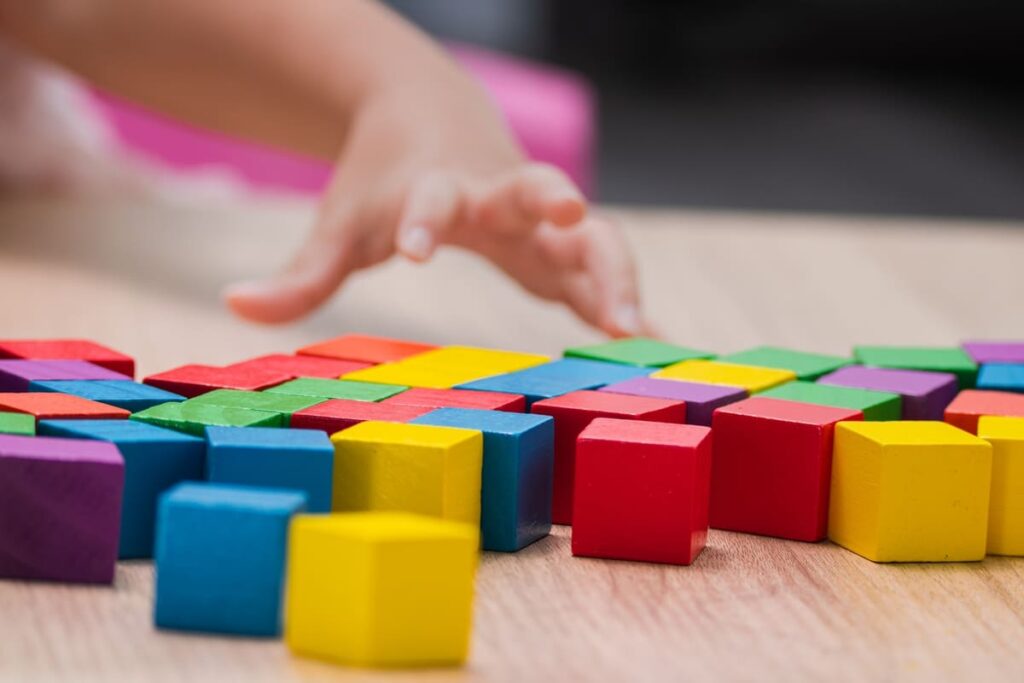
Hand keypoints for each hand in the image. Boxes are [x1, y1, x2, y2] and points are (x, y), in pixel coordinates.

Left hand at [224, 81, 649, 336]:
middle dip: (556, 207)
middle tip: (568, 224)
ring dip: (613, 272)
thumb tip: (235, 307)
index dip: (423, 220)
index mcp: (437, 187)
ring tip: (634, 330)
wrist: (434, 119)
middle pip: (536, 190)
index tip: (413, 251)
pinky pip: (602, 269)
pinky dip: (627, 300)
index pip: (431, 198)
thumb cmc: (384, 180)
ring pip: (591, 233)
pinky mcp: (560, 242)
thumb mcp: (341, 223)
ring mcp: (538, 217)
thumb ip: (301, 273)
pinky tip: (656, 345)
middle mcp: (497, 194)